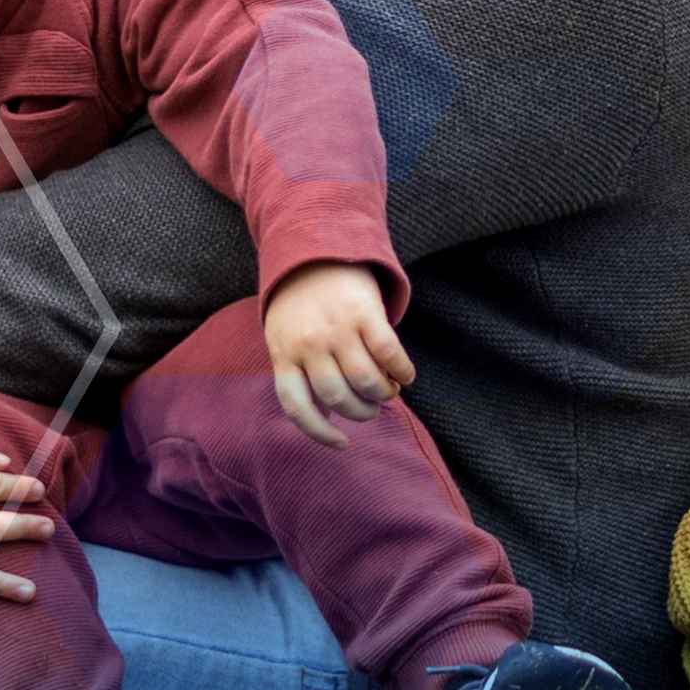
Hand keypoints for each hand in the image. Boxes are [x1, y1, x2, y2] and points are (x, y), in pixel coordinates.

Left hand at [262, 263, 414, 447]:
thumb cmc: (300, 302)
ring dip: (383, 395)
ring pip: (366, 380)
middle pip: (339, 397)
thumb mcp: (285, 335)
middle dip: (361, 412)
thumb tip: (329, 416)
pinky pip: (389, 354)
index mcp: (284, 352)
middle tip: (371, 410)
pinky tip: (405, 376)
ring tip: (387, 392)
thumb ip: (299, 370)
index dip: (320, 432)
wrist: (315, 246)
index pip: (298, 406)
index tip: (342, 444)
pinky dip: (402, 372)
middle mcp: (309, 343)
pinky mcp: (365, 312)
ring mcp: (337, 327)